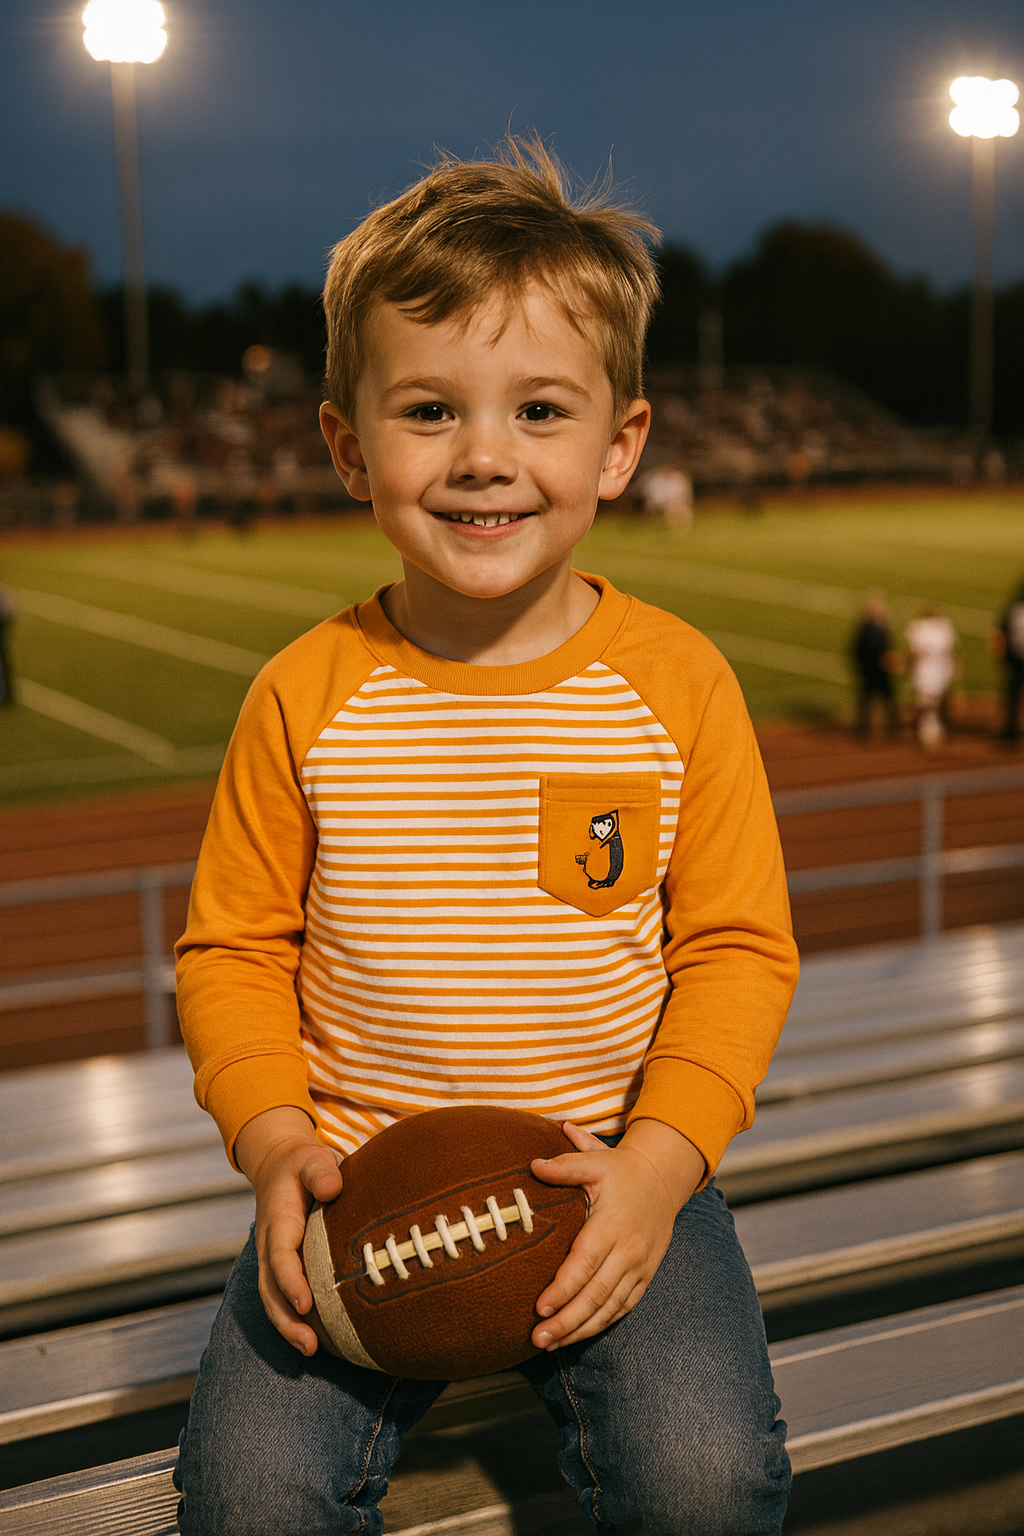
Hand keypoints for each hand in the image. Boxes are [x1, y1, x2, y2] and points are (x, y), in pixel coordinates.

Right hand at [234, 1106, 342, 1354]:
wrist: (280, 1167)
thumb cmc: (302, 1164)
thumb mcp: (312, 1158)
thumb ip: (321, 1171)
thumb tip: (333, 1187)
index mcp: (278, 1221)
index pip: (280, 1257)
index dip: (291, 1281)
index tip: (306, 1304)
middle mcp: (269, 1245)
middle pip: (271, 1289)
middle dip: (287, 1319)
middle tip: (309, 1345)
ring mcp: (272, 1260)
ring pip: (273, 1299)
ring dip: (289, 1327)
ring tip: (311, 1351)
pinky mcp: (282, 1268)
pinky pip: (283, 1297)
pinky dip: (294, 1320)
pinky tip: (318, 1339)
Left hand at [529, 1118, 704, 1351]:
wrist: (662, 1180)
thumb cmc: (621, 1172)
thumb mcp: (595, 1161)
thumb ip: (565, 1166)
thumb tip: (534, 1165)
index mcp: (612, 1225)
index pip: (586, 1263)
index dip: (563, 1289)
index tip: (540, 1307)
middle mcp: (628, 1251)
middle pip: (596, 1294)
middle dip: (567, 1320)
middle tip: (538, 1338)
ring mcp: (639, 1267)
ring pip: (609, 1307)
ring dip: (580, 1329)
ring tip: (550, 1344)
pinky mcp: (645, 1277)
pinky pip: (623, 1307)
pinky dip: (600, 1324)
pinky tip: (577, 1334)